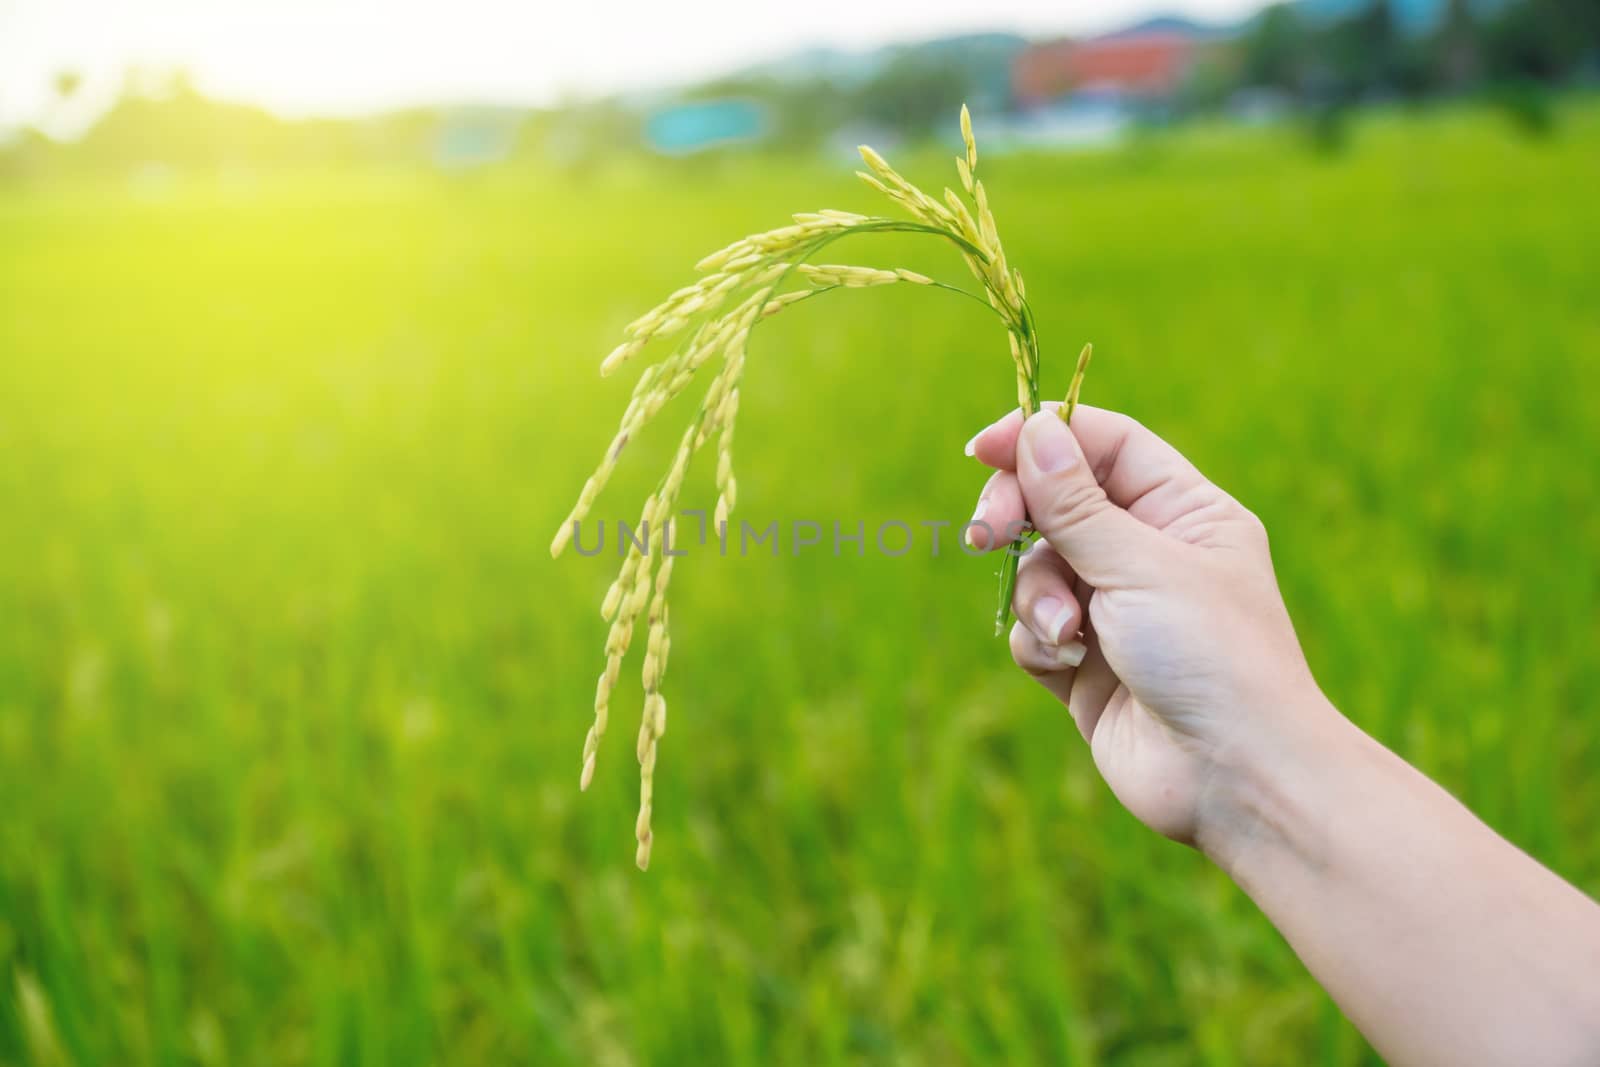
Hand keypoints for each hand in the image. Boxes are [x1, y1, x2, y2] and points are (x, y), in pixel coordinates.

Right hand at [967, 405, 1325, 845]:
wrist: (1234, 776)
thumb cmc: (1212, 657)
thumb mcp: (1141, 564)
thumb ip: (1075, 502)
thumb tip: (1034, 430)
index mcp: (1184, 513)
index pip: (1104, 447)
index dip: (1042, 438)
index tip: (982, 449)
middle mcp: (1150, 555)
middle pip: (1057, 502)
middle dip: (1018, 515)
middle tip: (987, 532)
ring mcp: (1116, 612)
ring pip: (1037, 570)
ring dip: (1038, 594)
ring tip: (1067, 631)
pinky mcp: (1085, 666)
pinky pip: (1033, 629)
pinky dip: (1040, 640)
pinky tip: (1070, 663)